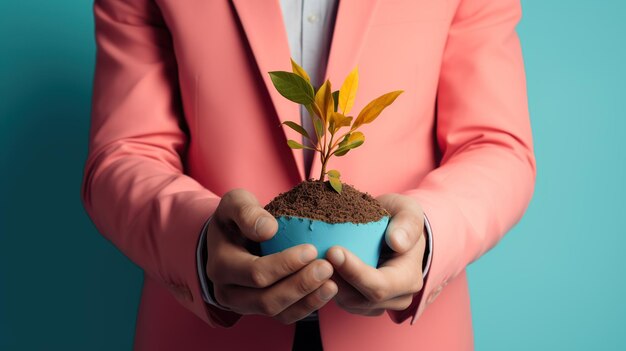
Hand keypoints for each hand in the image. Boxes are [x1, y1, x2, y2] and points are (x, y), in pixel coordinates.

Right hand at [205, 189, 337, 323]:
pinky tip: (327, 290)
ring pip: (277, 312)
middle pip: (266, 299)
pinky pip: (285, 315)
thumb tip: (268, 229)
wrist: (230, 239)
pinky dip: (308, 306)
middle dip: (300, 285)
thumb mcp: (235, 203)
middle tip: (327, 267)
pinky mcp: (261, 309)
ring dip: (307, 299)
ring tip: (332, 282)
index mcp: (221, 266)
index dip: (285, 264)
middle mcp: (228, 292)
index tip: (311, 249)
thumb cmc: (236, 218)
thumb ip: (246, 211)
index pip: (255, 273)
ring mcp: (244, 305)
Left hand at [325, 193, 425, 315]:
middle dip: (334, 279)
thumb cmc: (401, 220)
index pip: (380, 285)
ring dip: (326, 284)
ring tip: (311, 260)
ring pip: (347, 303)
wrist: (395, 231)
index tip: (333, 251)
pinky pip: (341, 301)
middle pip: (359, 299)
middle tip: (314, 256)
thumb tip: (397, 242)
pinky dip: (326, 287)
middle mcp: (397, 298)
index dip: (354, 272)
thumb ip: (408, 223)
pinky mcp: (363, 304)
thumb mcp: (408, 211)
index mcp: (409, 278)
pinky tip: (315, 267)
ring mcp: (380, 305)